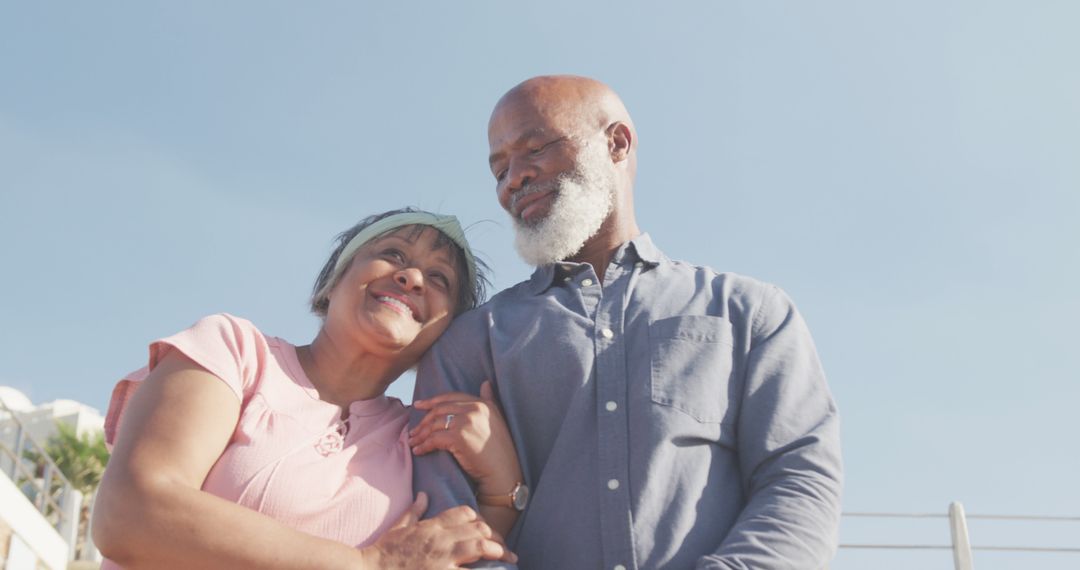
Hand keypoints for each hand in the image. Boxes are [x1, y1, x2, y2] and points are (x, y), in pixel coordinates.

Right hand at [362, 492, 515, 567]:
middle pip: (478, 528)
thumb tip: (423, 495)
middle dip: (494, 536)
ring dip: (496, 550)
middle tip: (504, 548)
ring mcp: (442, 557)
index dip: (480, 519)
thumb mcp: (399, 526)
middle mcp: (441, 538)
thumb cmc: (384, 551)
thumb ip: (415, 511)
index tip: (486, 529)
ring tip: (508, 557)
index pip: (465, 513)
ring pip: (479, 545)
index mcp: (432, 525)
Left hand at [409, 381, 522, 495]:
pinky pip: (434, 439)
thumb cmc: (499, 450)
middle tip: (413, 431)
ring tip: (413, 442)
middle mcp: (474, 409)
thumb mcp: (497, 419)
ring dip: (421, 435)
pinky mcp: (458, 437)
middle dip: (423, 421)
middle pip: (439, 410)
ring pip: (434, 424)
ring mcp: (465, 422)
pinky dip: (424, 446)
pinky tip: (419, 451)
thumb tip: (485, 382)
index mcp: (481, 404)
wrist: (503, 472)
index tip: (418, 405)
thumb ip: (489, 399)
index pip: (451, 397)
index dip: (432, 401)